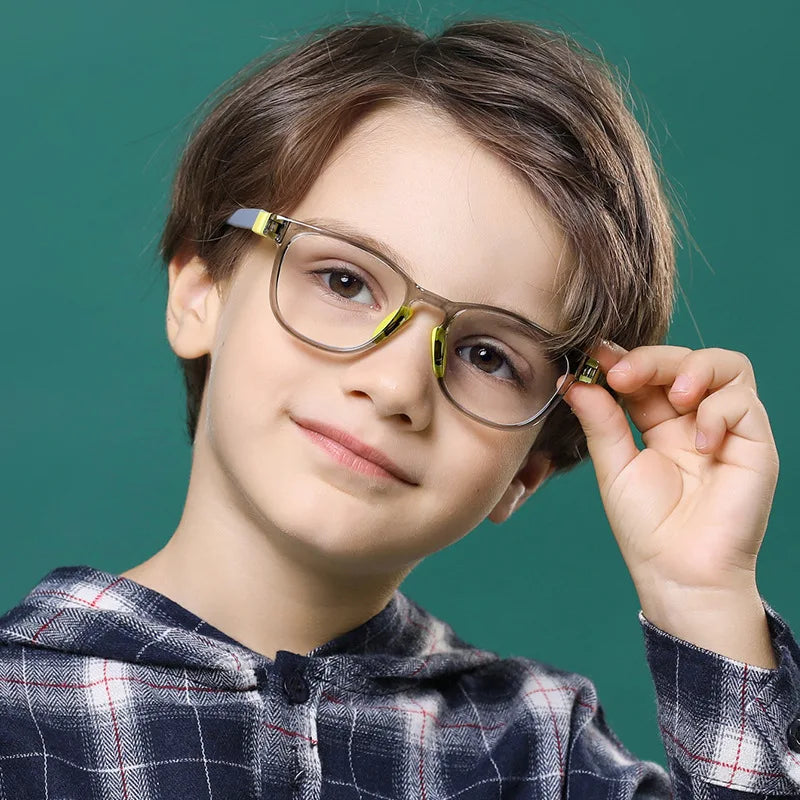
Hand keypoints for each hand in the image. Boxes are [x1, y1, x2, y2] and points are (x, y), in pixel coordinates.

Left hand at [558, 343, 779, 606]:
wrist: (678, 572)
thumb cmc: (647, 527)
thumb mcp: (614, 466)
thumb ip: (600, 420)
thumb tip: (575, 379)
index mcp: (659, 423)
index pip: (647, 373)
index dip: (622, 359)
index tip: (593, 356)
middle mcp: (694, 419)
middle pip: (681, 360)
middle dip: (651, 359)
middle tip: (621, 373)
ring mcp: (725, 428)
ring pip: (724, 366)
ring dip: (692, 369)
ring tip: (672, 397)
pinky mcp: (755, 443)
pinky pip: (744, 403)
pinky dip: (718, 412)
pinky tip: (697, 441)